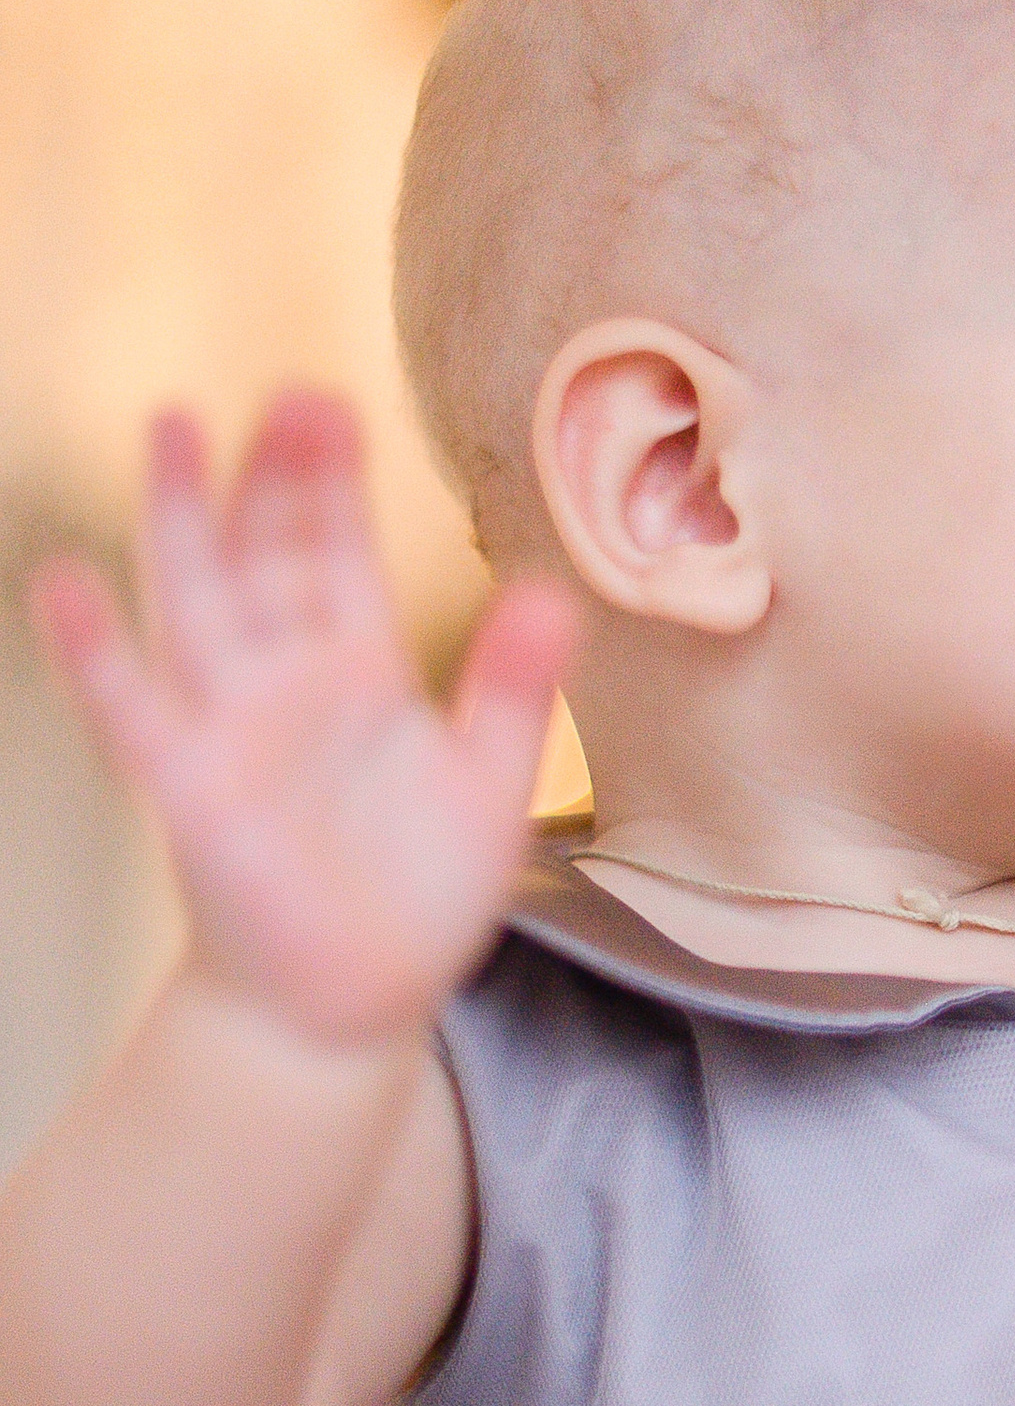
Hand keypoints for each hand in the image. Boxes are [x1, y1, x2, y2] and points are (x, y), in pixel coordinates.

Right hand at [29, 392, 575, 1047]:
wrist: (351, 1008)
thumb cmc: (414, 901)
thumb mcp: (489, 788)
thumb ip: (516, 692)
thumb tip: (556, 591)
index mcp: (357, 672)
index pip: (336, 553)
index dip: (331, 483)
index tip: (331, 406)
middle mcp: (284, 683)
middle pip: (268, 554)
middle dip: (274, 478)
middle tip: (288, 397)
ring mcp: (228, 728)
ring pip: (198, 601)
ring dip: (182, 517)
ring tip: (173, 424)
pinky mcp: (189, 789)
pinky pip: (132, 710)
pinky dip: (95, 650)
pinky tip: (66, 579)